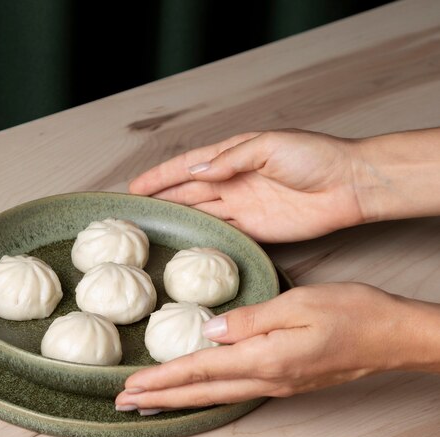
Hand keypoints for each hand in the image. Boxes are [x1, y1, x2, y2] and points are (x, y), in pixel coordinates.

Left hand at [115, 283, 439, 411]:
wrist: (393, 337)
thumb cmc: (353, 314)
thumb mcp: (299, 303)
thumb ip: (250, 319)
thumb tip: (209, 331)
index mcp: (265, 359)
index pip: (199, 370)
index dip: (161, 379)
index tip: (130, 387)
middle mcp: (266, 380)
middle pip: (200, 392)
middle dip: (159, 399)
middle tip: (124, 404)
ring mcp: (276, 385)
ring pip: (214, 396)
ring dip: (177, 400)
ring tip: (148, 403)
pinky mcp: (284, 381)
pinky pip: (233, 392)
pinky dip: (204, 395)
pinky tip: (194, 392)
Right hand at [130, 129, 366, 242]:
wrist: (348, 186)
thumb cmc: (314, 157)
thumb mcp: (270, 146)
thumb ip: (231, 159)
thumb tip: (196, 172)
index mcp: (235, 154)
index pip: (189, 165)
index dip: (162, 176)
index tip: (136, 187)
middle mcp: (234, 180)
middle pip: (189, 191)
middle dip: (163, 198)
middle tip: (137, 211)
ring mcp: (243, 206)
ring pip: (201, 212)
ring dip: (179, 218)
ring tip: (153, 227)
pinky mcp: (255, 229)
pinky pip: (222, 233)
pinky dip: (203, 237)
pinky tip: (185, 242)